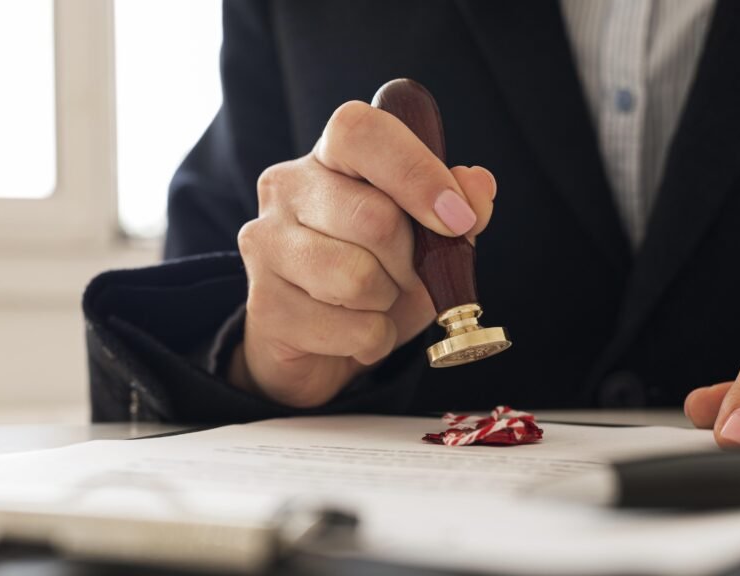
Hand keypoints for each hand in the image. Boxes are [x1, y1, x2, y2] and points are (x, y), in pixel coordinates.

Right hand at [229, 101, 496, 406]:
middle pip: (375, 219)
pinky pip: (348, 328)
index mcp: (329, 156)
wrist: (318, 344)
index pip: (360, 132)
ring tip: (373, 302)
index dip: (415, 171)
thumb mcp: (428, 240)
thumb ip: (457, 208)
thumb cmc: (375, 277)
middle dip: (410, 262)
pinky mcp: (262, 303)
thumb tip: (477, 186)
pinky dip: (371, 340)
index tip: (457, 217)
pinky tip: (355, 332)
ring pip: (357, 278)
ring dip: (386, 303)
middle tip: (406, 276)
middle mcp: (286, 188)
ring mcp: (265, 243)